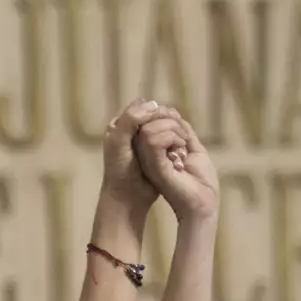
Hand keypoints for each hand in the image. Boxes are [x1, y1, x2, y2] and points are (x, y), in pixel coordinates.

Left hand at [99, 98, 183, 212]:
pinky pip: (168, 140)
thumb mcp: (119, 142)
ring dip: (172, 128)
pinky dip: (175, 139)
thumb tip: (151, 103)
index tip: (164, 113)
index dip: (152, 108)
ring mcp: (145, 143)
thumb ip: (130, 120)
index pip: (139, 108)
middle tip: (177, 120)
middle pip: (152, 116)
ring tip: (180, 131)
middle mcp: (132, 131)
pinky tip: (181, 142)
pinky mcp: (157, 154)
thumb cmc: (120, 169)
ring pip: (162, 127)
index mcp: (120, 125)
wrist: (128, 197)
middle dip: (164, 118)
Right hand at [136, 116, 218, 221]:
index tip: (184, 130)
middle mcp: (147, 156)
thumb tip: (175, 115)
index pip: (151, 121)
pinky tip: (181, 151)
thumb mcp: (193, 150)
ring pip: (148, 128)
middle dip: (170, 120)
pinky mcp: (154, 166)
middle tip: (184, 138)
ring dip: (172, 130)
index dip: (166, 116)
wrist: (205, 204)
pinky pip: (152, 140)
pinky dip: (171, 137)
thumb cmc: (202, 182)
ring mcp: (149, 161)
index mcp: (155, 152)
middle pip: (148, 121)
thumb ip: (183, 133)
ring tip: (183, 145)